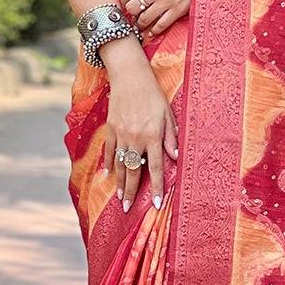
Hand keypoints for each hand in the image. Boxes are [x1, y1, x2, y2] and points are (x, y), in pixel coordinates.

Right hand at [102, 48, 178, 211]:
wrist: (129, 75)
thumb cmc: (152, 93)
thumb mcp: (168, 113)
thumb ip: (171, 136)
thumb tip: (175, 157)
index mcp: (153, 135)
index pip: (157, 167)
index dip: (158, 188)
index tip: (158, 205)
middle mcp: (135, 138)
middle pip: (134, 171)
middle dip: (132, 192)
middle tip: (128, 209)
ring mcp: (121, 134)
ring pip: (121, 164)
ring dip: (120, 183)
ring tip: (120, 198)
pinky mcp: (111, 128)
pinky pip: (109, 150)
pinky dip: (109, 163)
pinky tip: (109, 175)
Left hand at [124, 0, 193, 38]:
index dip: (124, 0)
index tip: (126, 3)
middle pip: (132, 7)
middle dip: (131, 12)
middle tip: (132, 15)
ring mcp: (166, 1)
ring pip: (144, 19)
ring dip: (140, 24)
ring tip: (139, 25)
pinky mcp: (177, 11)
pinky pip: (160, 25)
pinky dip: (153, 31)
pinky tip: (151, 32)